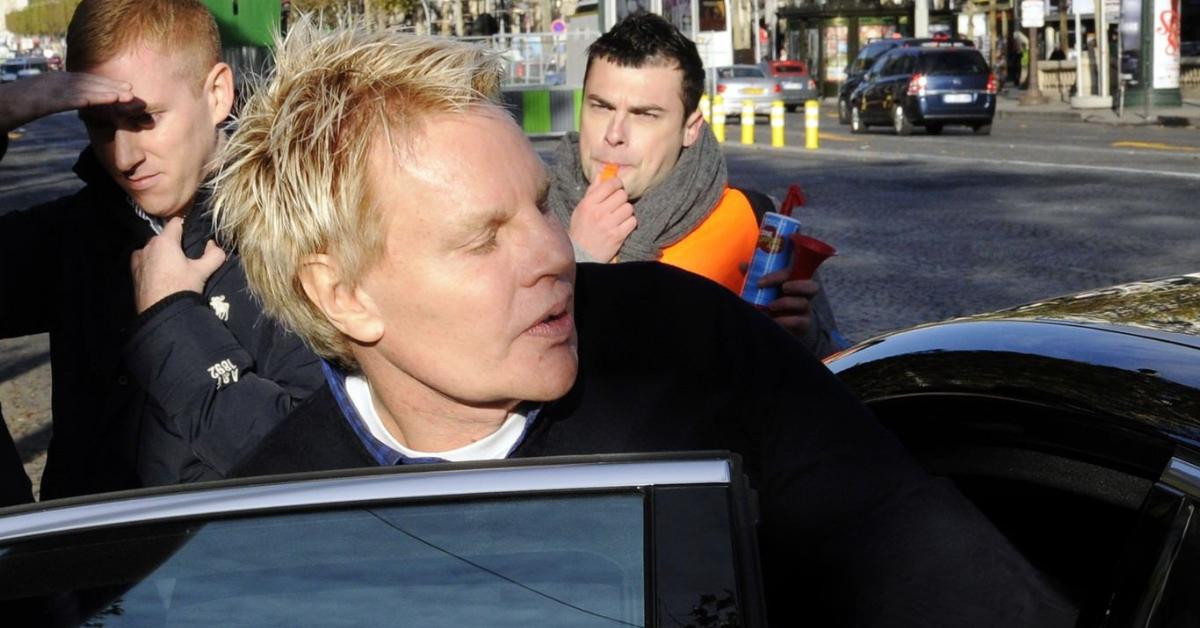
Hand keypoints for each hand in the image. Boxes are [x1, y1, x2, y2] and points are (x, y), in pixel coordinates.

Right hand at [0, 72, 132, 131]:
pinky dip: (84, 99)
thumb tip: (83, 103)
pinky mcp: (45, 100)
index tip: (126, 88)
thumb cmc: (25, 102)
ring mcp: (51, 89)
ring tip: (124, 96)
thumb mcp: (48, 98)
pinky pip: (67, 99)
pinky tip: (100, 101)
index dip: (107, 83)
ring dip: (104, 93)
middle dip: (111, 86)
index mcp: (59, 80)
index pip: (88, 80)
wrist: (2, 103)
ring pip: (82, 90)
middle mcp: (58, 81)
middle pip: (88, 82)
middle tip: (132, 91)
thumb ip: (65, 98)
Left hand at [131, 218, 226, 312]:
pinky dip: (151, 264)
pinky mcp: (133, 273)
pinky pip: (144, 261)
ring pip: (152, 249)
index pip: (175, 223)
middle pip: (163, 237)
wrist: (162, 313)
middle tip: (185, 257)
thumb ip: (213, 255)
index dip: (185, 226)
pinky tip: (159, 276)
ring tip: (171, 268)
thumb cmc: (182, 287)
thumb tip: (214, 245)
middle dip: (173, 243)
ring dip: (160, 254)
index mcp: (165, 241)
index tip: (192, 235)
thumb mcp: (202, 271)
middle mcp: (148, 246)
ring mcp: (138, 259)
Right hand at [569, 175, 636, 262]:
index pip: (609, 185)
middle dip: (621, 198)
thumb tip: (601, 174)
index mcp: (588, 204)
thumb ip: (592, 191)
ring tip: (620, 216)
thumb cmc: (581, 229)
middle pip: (622, 195)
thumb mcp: (581, 209)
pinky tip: (623, 225)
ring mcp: (609, 225)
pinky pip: (632, 221)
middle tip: (618, 204)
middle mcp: (598, 213)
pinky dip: (630, 223)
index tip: (617, 187)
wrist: (581, 254)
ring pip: (628, 208)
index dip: (616, 184)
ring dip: (626, 211)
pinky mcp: (618, 236)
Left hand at [759, 268, 818, 336]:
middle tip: (783, 288)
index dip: (779, 276)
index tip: (760, 282)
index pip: (794, 273)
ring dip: (786, 303)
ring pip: (804, 303)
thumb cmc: (772, 303)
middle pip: (812, 286)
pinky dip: (787, 321)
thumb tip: (743, 265)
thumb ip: (755, 277)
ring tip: (770, 306)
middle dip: (797, 285)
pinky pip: (801, 322)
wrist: (779, 327)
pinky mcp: (803, 325)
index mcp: (795, 283)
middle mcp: (803, 295)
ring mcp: (805, 310)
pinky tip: (775, 321)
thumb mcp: (764, 290)